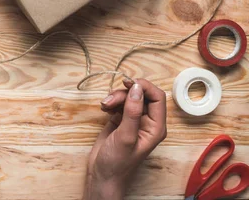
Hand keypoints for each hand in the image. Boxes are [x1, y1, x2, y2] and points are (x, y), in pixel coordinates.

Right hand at [84, 78, 166, 199]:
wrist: (102, 176)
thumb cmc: (117, 163)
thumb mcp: (126, 137)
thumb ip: (132, 112)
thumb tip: (136, 88)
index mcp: (156, 127)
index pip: (157, 97)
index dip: (144, 87)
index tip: (127, 83)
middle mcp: (147, 122)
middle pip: (141, 94)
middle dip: (124, 93)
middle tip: (109, 100)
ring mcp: (134, 120)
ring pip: (128, 97)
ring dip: (115, 97)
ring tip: (104, 107)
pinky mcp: (121, 120)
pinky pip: (118, 103)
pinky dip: (110, 102)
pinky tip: (104, 109)